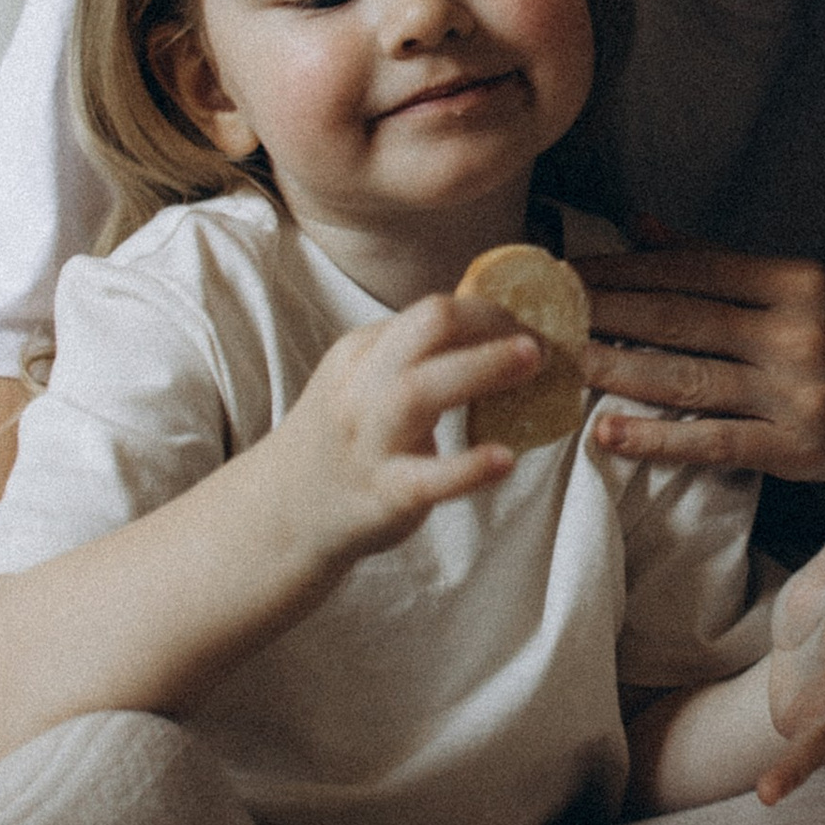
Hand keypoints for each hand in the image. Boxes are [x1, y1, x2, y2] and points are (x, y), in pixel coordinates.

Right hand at [279, 296, 545, 563]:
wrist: (285, 511)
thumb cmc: (345, 439)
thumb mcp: (365, 381)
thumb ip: (417, 357)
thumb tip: (499, 331)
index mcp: (361, 353)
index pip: (431, 313)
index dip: (490, 314)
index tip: (530, 330)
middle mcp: (361, 388)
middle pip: (425, 331)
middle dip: (488, 324)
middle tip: (539, 342)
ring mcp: (370, 442)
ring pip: (418, 392)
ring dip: (481, 370)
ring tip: (532, 365)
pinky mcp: (383, 494)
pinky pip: (426, 478)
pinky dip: (467, 467)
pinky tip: (505, 459)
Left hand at [582, 242, 824, 485]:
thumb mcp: (800, 287)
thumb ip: (716, 260)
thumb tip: (639, 222)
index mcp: (796, 281)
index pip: (690, 271)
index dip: (621, 270)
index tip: (564, 273)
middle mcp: (797, 331)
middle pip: (679, 319)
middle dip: (604, 313)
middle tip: (543, 314)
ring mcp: (796, 392)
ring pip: (687, 378)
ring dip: (616, 369)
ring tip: (562, 364)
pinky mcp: (794, 448)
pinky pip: (712, 441)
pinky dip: (657, 437)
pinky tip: (609, 432)